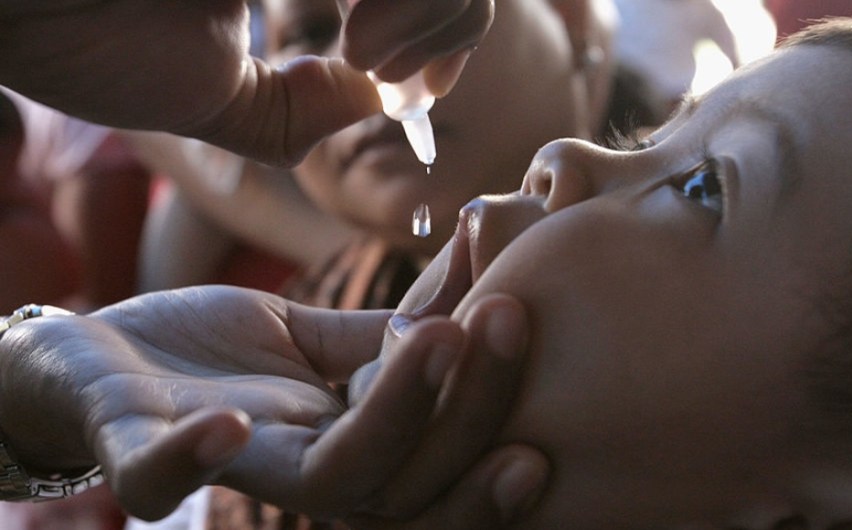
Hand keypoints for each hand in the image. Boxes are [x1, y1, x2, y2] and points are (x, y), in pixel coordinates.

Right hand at [0, 0, 493, 165]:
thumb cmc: (97, 39)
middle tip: (396, 79)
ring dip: (428, 13)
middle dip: (451, 24)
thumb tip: (376, 104)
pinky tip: (355, 43)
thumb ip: (298, 108)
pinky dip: (399, 4)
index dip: (452, 26)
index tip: (422, 86)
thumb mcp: (218, 96)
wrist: (19, 11)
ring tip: (366, 60)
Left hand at [0, 286, 544, 526]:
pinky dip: (194, 462)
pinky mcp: (143, 450)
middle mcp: (306, 473)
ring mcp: (230, 469)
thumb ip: (390, 334)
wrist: (101, 355)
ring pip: (330, 480)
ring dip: (392, 414)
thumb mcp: (318, 335)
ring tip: (437, 335)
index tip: (549, 391)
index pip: (441, 461)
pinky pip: (162, 476)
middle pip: (410, 475)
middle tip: (506, 318)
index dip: (496, 434)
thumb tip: (482, 276)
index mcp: (353, 446)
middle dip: (471, 407)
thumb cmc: (218, 352)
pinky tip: (236, 426)